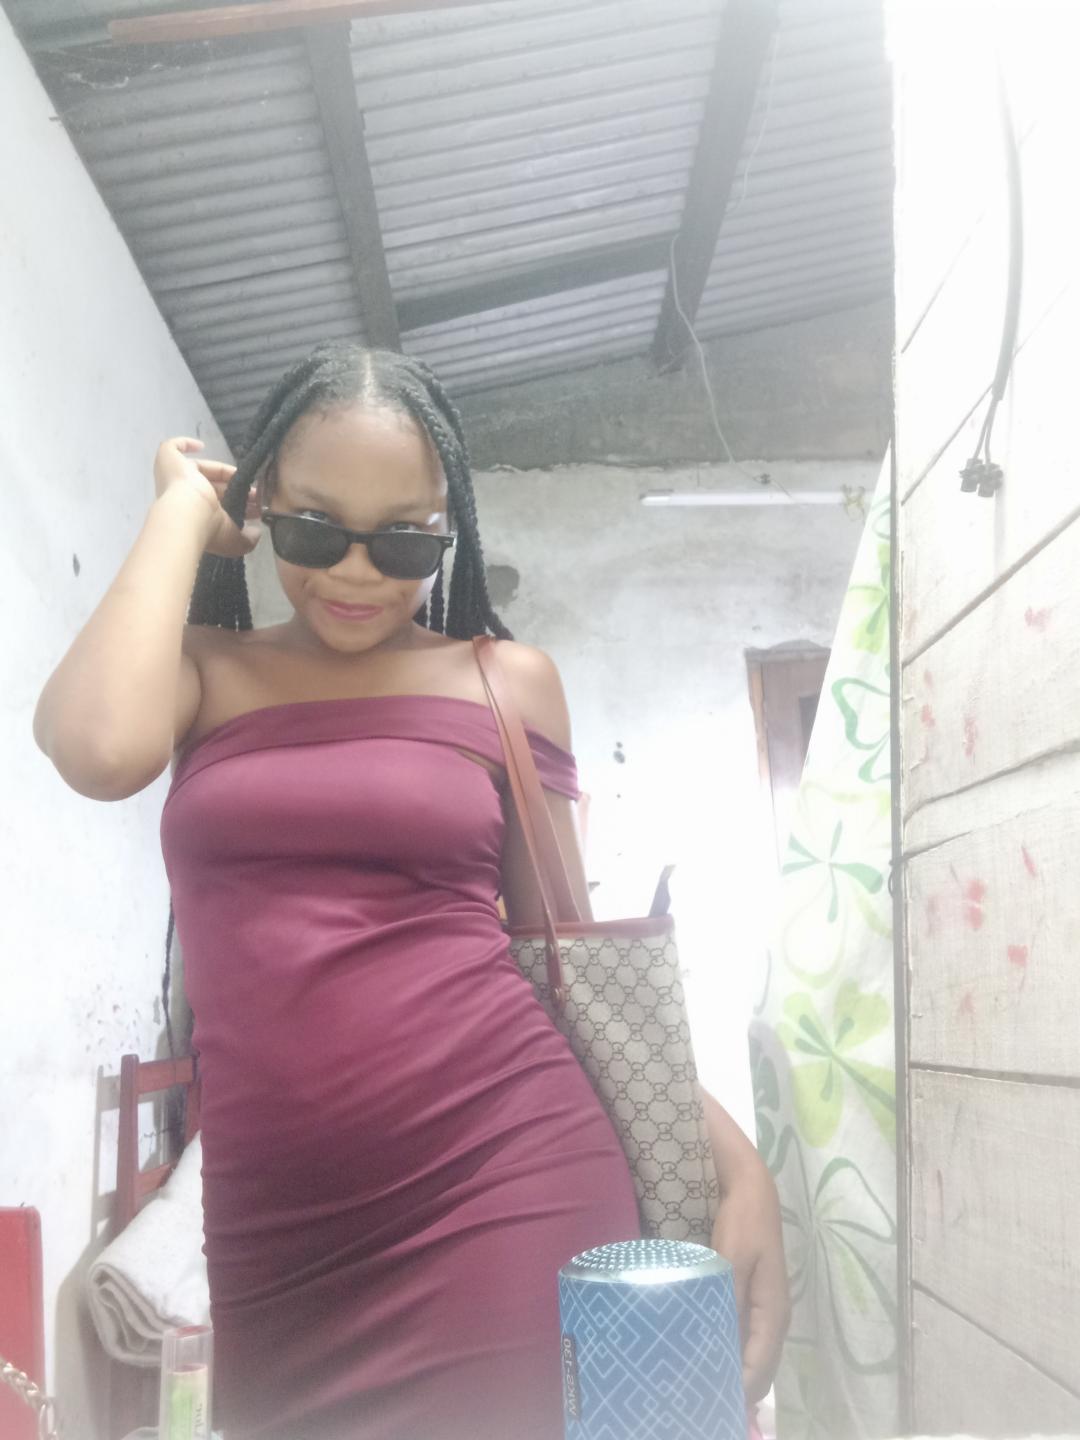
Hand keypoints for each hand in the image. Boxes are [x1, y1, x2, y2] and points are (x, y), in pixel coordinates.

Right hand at [153, 437, 259, 558]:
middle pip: (211, 487)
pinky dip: (184, 444)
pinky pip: (172, 447)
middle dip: (236, 490)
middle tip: (257, 495)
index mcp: (195, 517)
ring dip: (225, 472)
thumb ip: (248, 540)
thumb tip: (256, 533)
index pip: (217, 507)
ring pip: (200, 469)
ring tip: (248, 478)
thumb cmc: (207, 528)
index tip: (255, 508)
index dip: (237, 505)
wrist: (186, 513)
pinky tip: (201, 446)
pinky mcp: (168, 460)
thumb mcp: (233, 541)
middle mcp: (182, 497)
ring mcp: (174, 477)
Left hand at [710, 1157, 790, 1403]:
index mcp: (774, 1313)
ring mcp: (767, 1309)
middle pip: (760, 1368)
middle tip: (702, 1401)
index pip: (760, 1367)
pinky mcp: (755, 1298)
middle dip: (738, 1389)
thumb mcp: (732, 1259)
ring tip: (702, 1386)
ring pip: (754, 1355)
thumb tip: (724, 1346)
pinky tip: (708, 1354)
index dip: (741, 1391)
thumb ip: (730, 1301)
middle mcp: (775, 1318)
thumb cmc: (742, 1222)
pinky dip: (732, 1353)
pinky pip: (747, 1338)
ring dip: (735, 1372)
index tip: (714, 1405)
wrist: (752, 1189)